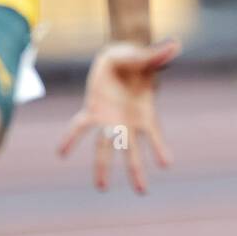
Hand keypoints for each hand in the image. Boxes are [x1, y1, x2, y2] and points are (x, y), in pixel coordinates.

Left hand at [57, 38, 180, 192]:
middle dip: (136, 169)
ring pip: (106, 147)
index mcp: (146, 112)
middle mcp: (128, 122)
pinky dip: (71, 138)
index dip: (160, 147)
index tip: (167, 164)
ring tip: (102, 188)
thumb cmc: (138, 57)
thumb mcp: (145, 55)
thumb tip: (174, 44)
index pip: (154, 132)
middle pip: (132, 149)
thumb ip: (156, 55)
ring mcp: (110, 119)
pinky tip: (61, 152)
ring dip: (103, 167)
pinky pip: (80, 126)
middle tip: (142, 190)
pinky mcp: (93, 110)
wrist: (123, 55)